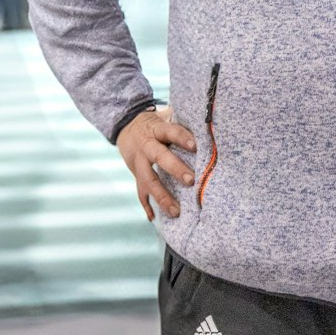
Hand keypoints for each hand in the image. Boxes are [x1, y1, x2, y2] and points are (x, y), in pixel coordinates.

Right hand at [116, 106, 196, 220]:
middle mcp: (146, 146)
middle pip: (159, 157)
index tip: (196, 146)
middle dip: (175, 169)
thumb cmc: (156, 123)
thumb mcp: (166, 116)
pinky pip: (140, 192)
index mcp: (157, 129)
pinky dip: (146, 206)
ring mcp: (138, 162)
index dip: (182, 138)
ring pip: (149, 180)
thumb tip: (210, 124)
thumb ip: (183, 121)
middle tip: (191, 180)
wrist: (126, 126)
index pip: (170, 132)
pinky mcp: (135, 175)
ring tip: (176, 211)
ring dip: (162, 196)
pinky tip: (154, 219)